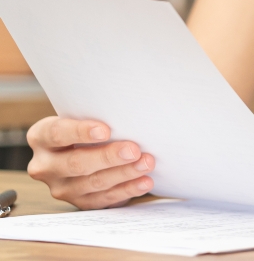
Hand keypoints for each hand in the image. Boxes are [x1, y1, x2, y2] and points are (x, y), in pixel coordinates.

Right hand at [26, 117, 155, 208]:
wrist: (82, 148)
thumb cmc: (86, 127)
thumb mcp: (83, 117)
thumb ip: (96, 118)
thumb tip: (127, 118)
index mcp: (40, 138)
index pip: (57, 134)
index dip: (80, 132)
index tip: (105, 130)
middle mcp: (45, 165)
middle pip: (76, 163)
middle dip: (108, 157)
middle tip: (134, 150)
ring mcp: (60, 187)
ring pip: (93, 182)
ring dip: (124, 173)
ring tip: (146, 163)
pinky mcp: (79, 202)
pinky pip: (105, 199)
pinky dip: (127, 189)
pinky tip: (144, 182)